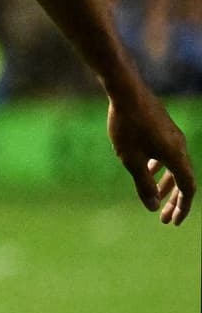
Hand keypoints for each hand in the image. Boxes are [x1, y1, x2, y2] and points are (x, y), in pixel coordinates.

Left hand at [106, 82, 193, 224]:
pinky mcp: (163, 128)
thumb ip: (143, 184)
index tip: (172, 221)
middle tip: (164, 218)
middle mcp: (180, 146)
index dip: (182, 207)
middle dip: (174, 200)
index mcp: (177, 156)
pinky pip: (168, 154)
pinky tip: (147, 170)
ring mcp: (173, 136)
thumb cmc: (126, 125)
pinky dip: (160, 167)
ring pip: (175, 166)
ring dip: (166, 184)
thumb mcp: (130, 159)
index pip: (187, 188)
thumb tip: (151, 207)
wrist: (125, 90)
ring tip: (154, 197)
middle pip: (183, 179)